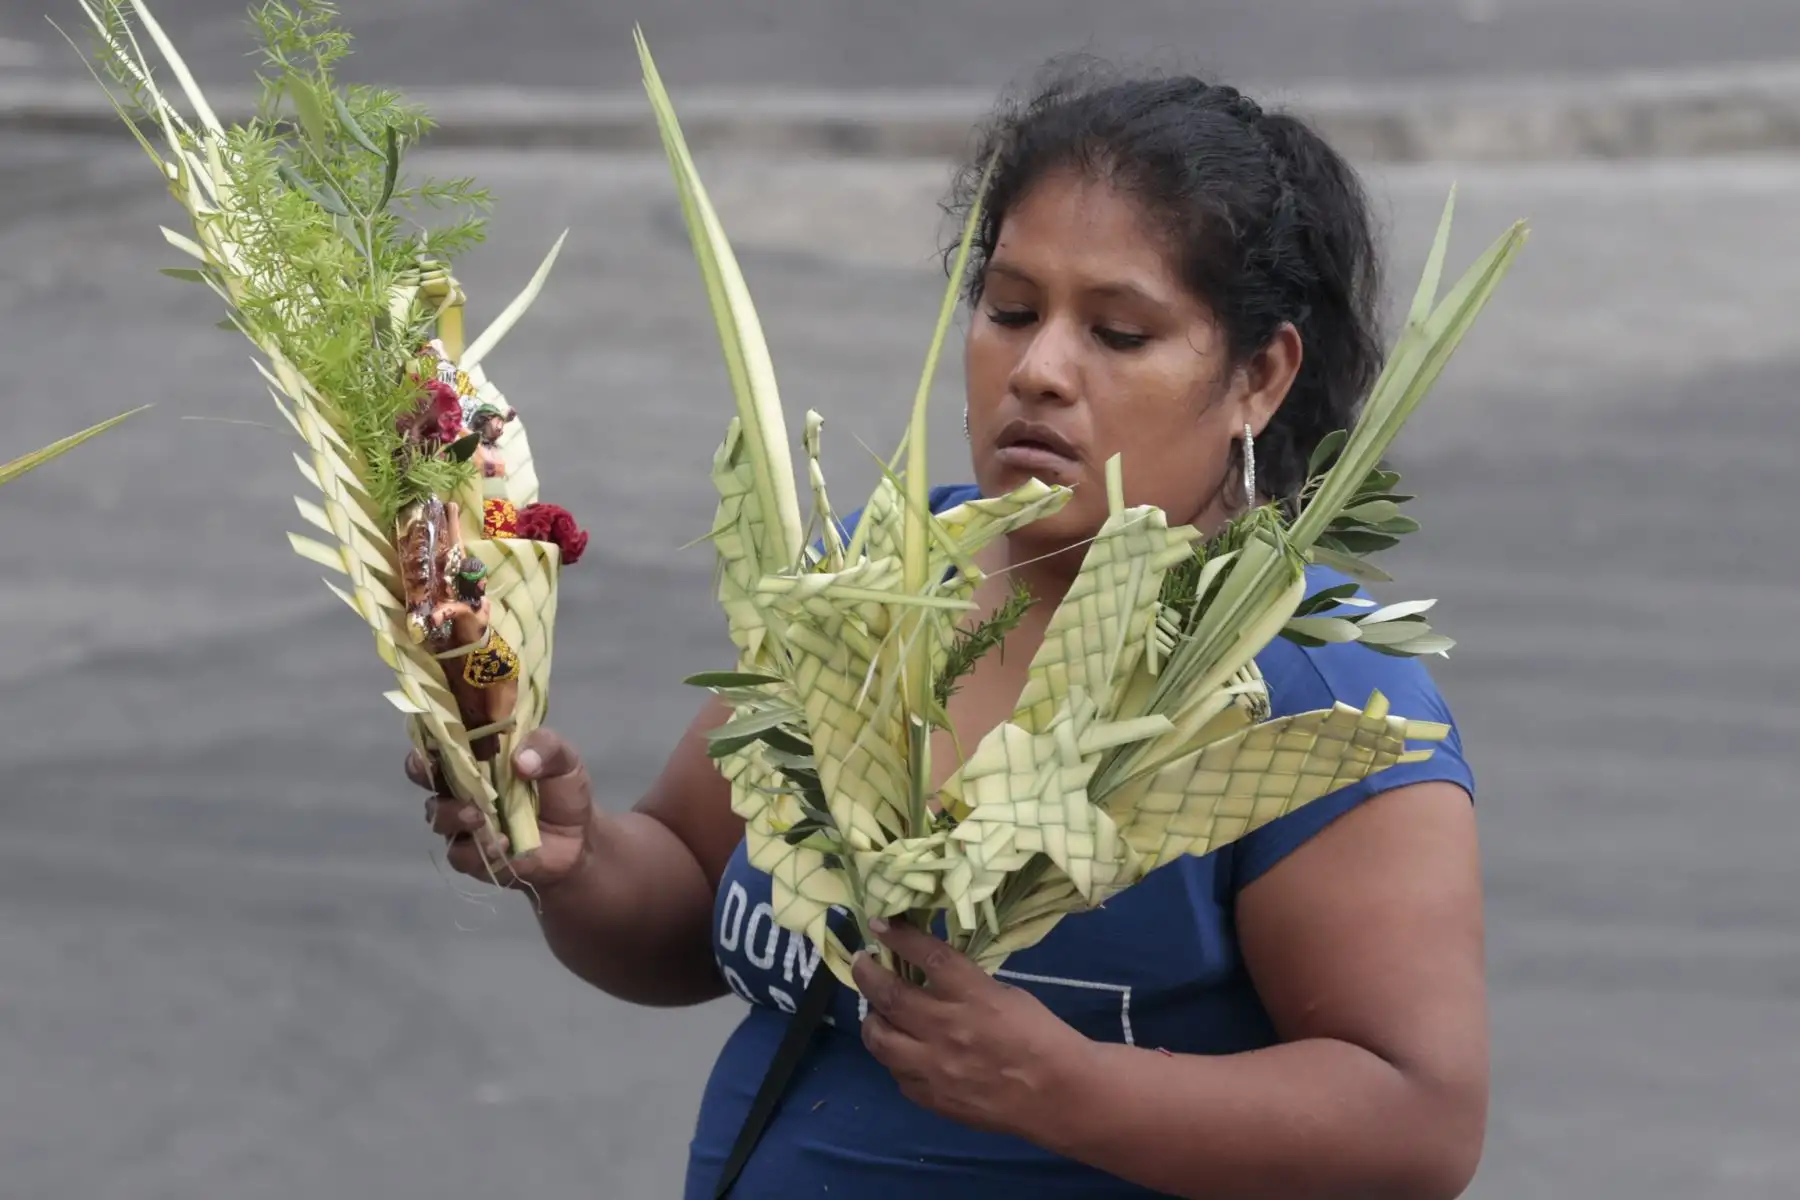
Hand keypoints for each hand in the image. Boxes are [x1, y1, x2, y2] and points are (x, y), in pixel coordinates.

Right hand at [405, 727, 596, 891]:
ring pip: (438, 816)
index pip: (443, 740)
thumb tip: (521, 761)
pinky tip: (501, 843)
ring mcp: (463, 822)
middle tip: (436, 772)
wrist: (578, 841)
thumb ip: (546, 748)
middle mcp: (462, 786)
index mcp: (479, 756)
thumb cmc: (562, 791)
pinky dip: (477, 848)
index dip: (430, 736)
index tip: (432, 736)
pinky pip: (459, 853)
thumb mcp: (564, 760)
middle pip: (426, 775)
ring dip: (453, 814)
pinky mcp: (472, 855)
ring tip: (479, 815)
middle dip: (424, 772)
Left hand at [853, 917, 1090, 1140]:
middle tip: (861, 963)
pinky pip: (898, 1075)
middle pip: (889, 995)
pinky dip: (894, 1058)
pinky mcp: (932, 1097)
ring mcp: (934, 1067)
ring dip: (871, 1020)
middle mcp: (945, 1028)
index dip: (897, 936)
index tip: (878, 924)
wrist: (1058, 1094)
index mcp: (971, 995)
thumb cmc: (1040, 1036)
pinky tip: (901, 1051)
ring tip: (873, 1011)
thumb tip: (931, 977)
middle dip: (867, 974)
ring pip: (880, 1039)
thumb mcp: (1005, 994)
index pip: (924, 956)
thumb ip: (965, 986)